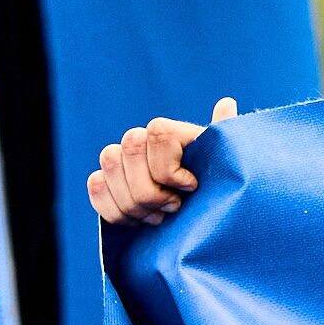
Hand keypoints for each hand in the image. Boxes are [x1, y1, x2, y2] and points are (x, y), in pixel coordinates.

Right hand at [86, 97, 236, 225]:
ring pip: (107, 172)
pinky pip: (96, 187)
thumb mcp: (225, 163)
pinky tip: (138, 221)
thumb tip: (227, 103)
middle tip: (174, 208)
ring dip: (133, 205)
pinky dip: (114, 210)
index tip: (192, 187)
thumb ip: (224, 135)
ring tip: (159, 218)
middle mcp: (141, 140)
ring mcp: (120, 160)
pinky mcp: (107, 181)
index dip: (170, 168)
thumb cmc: (218, 186)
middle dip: (149, 192)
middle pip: (128, 153)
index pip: (157, 134)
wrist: (201, 213)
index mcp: (169, 132)